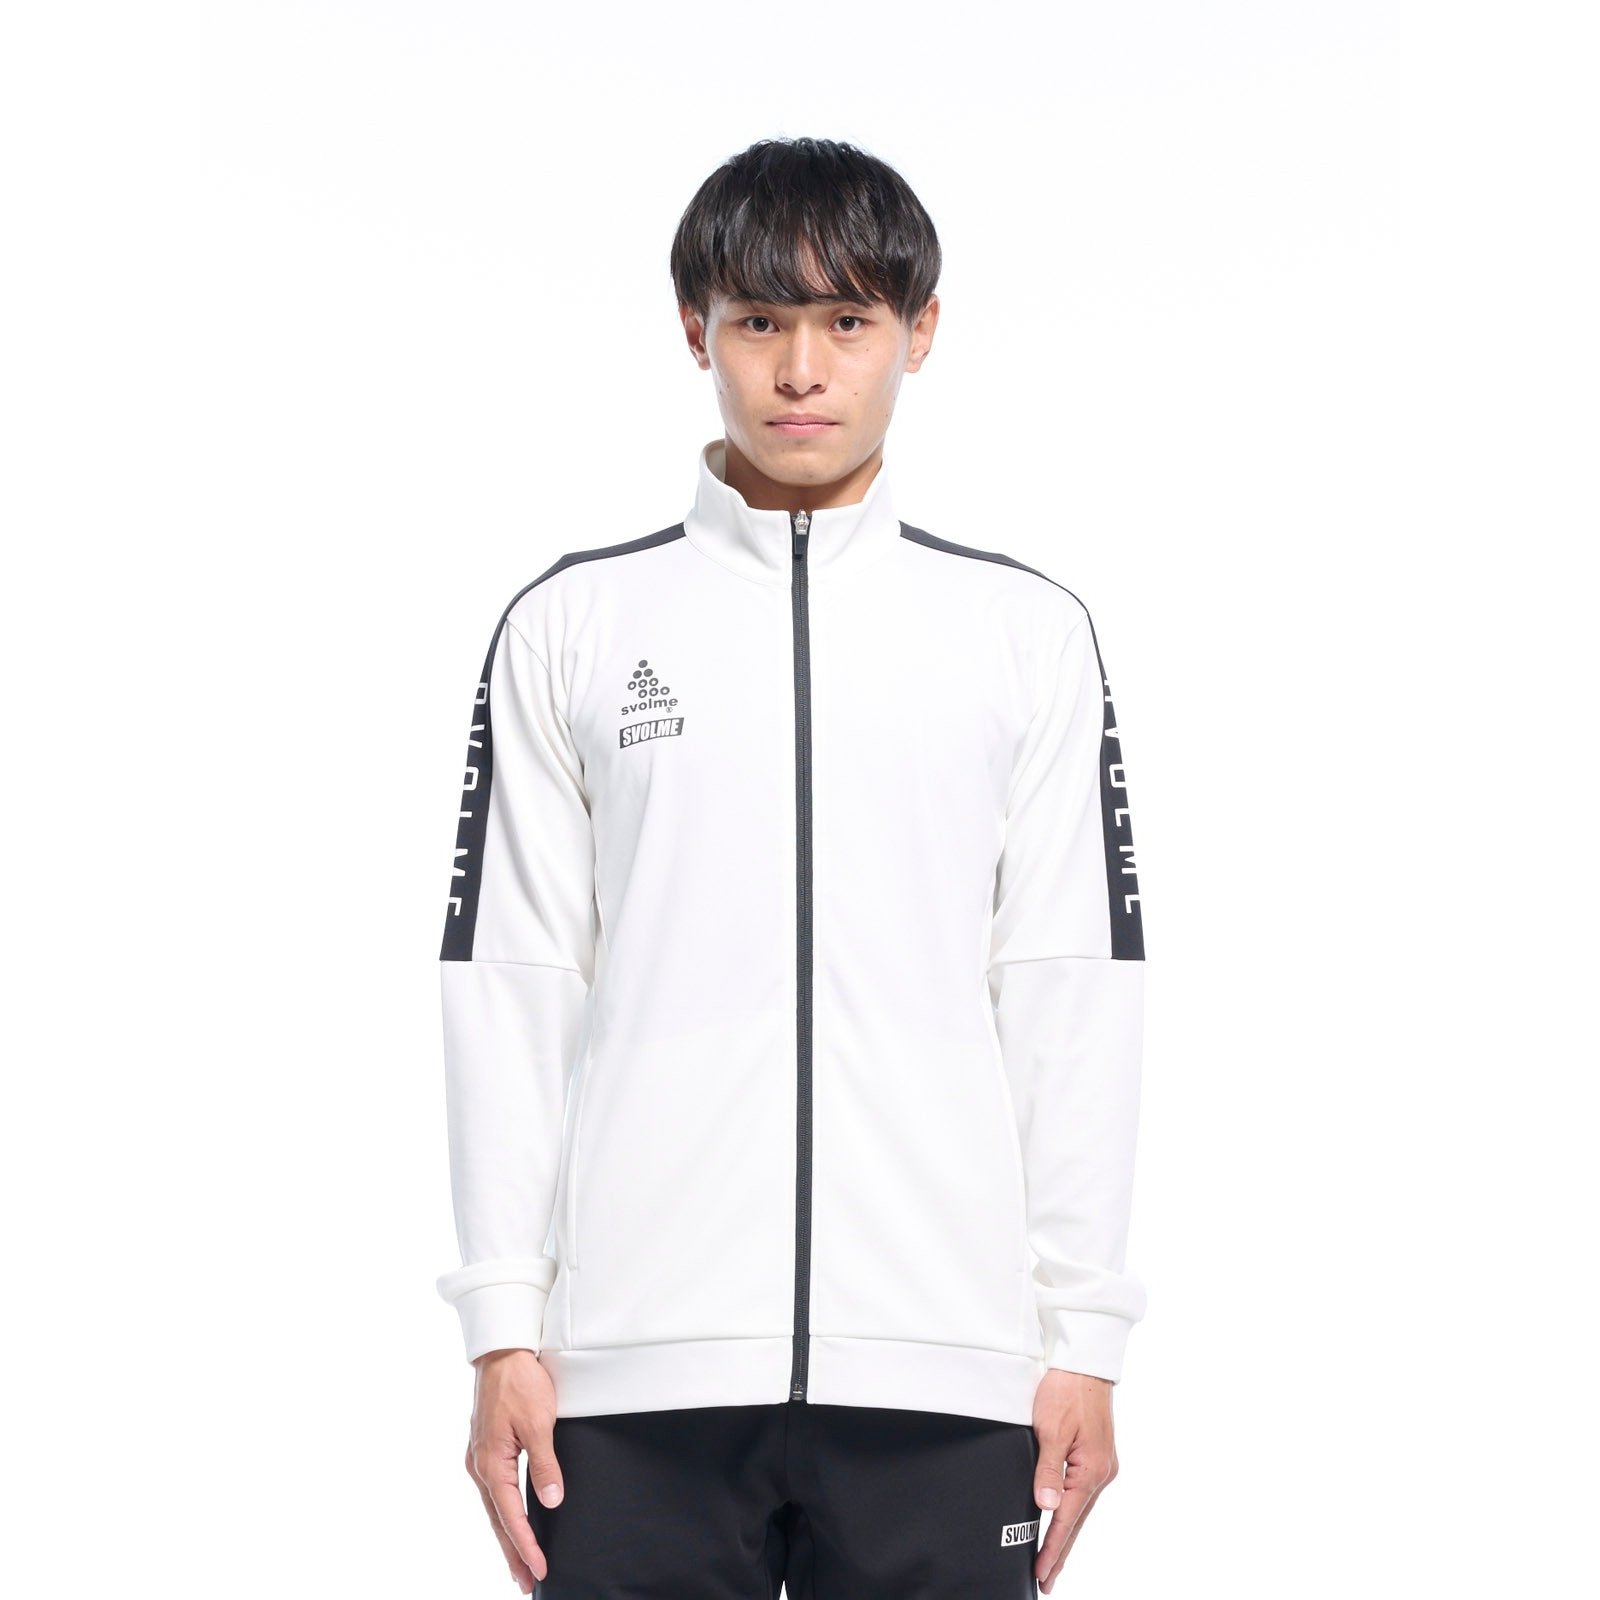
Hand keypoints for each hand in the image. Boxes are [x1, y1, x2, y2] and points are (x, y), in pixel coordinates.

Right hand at [465, 1348, 561, 1593]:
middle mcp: (479, 1465)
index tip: (539, 1569)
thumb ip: (544, 1465)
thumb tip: (551, 1502)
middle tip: (526, 1582)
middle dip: (513, 1552)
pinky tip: (511, 1520)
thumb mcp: (539, 1423)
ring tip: (520, 1562)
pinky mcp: (484, 1448)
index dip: (527, 1545)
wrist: (502, 1351)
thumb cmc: (519, 1382)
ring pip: (494, 1507)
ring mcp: (479, 1457)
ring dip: (508, 1535)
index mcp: (491, 1463)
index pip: (511, 1516)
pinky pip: (494, 1490)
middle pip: (498, 1519)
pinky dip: (503, 1511)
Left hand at [1030, 1368, 1118, 1592]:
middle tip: (1046, 1581)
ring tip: (1052, 1561)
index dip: (1052, 1548)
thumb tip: (1046, 1506)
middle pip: (1077, 1522)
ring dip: (1067, 1535)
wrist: (1084, 1364)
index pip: (1067, 1519)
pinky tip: (1064, 1522)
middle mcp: (1102, 1472)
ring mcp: (1103, 1465)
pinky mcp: (1098, 1457)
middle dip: (1061, 1552)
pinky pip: (1084, 1494)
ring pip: (1081, 1510)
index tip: (1040, 1572)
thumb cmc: (1066, 1391)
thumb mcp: (1050, 1429)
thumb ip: (1048, 1470)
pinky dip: (1073, 1513)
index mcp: (1091, 1469)